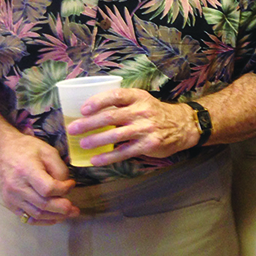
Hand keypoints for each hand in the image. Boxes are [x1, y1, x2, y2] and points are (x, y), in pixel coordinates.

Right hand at [0, 131, 78, 225]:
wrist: (1, 153)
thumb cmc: (26, 149)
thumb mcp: (47, 151)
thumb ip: (59, 169)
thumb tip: (66, 187)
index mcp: (27, 171)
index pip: (48, 189)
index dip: (63, 189)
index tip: (71, 183)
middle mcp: (17, 187)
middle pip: (43, 204)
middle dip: (63, 209)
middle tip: (75, 209)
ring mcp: (11, 198)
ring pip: (36, 214)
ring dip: (55, 217)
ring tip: (68, 214)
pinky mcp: (9, 204)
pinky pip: (27, 218)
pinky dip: (42, 220)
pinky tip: (54, 218)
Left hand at [66, 87, 197, 165]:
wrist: (183, 125)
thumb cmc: (156, 113)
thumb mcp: (143, 101)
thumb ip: (123, 104)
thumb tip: (91, 111)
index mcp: (139, 97)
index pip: (116, 95)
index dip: (98, 101)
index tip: (83, 109)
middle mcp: (142, 111)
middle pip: (111, 115)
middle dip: (89, 123)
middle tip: (73, 129)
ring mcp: (146, 128)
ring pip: (115, 134)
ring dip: (96, 140)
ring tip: (82, 144)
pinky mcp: (148, 144)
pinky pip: (124, 152)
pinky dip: (108, 157)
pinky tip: (95, 160)